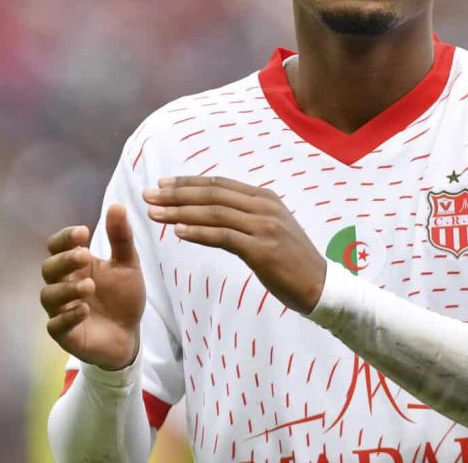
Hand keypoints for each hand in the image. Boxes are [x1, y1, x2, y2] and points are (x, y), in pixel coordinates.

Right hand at [40, 204, 145, 370]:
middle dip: (64, 260)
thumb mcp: (128, 264)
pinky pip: (55, 326)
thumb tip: (117, 205)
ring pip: (48, 296)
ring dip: (67, 289)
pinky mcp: (65, 334)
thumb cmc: (123, 296)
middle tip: (85, 255)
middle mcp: (64, 285)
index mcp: (76, 266)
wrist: (130, 334)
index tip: (83, 232)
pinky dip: (67, 316)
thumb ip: (121, 238)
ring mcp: (61, 310)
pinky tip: (83, 310)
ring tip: (89, 287)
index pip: (57, 246)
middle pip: (48, 268)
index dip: (64, 238)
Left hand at [143, 176, 326, 313]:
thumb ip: (245, 216)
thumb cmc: (291, 260)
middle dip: (176, 194)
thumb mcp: (270, 229)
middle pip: (212, 194)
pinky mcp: (262, 249)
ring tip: (154, 214)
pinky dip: (199, 232)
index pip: (219, 184)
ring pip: (214, 213)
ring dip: (180, 212)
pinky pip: (224, 237)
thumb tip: (212, 211)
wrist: (320, 285)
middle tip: (148, 195)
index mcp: (265, 198)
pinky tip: (178, 232)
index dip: (188, 182)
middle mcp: (264, 207)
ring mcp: (264, 226)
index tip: (162, 184)